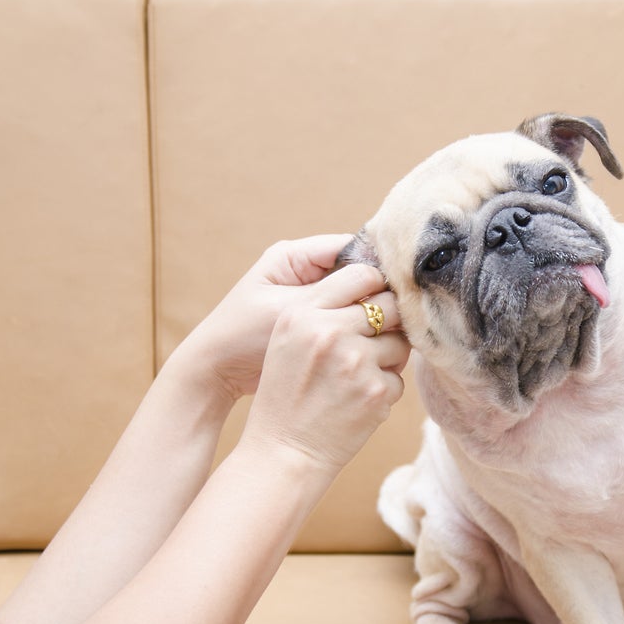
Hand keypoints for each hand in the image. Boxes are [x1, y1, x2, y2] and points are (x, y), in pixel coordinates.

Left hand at [172, 235, 384, 400]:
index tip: (405, 288)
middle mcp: (305, 272)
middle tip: (407, 313)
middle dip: (381, 293)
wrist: (215, 374)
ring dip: (374, 314)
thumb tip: (383, 283)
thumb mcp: (292, 313)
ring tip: (398, 330)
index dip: (380, 268)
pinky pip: (348, 321)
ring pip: (357, 300)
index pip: (352, 249)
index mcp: (295, 257)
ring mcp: (311, 299)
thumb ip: (336, 295)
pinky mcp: (315, 325)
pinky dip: (363, 332)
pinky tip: (380, 345)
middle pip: (358, 274)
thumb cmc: (244, 338)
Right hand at [239, 267, 409, 471]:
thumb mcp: (288, 341)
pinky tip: (356, 404)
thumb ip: (323, 310)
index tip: (376, 302)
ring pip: (399, 343)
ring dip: (387, 359)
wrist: (284, 452)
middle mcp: (329, 331)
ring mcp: (355, 360)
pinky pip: (397, 379)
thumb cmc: (287, 395)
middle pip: (390, 305)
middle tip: (374, 342)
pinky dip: (383, 392)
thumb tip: (376, 289)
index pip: (360, 275)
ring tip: (357, 379)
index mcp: (303, 313)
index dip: (375, 288)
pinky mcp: (375, 390)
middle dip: (390, 322)